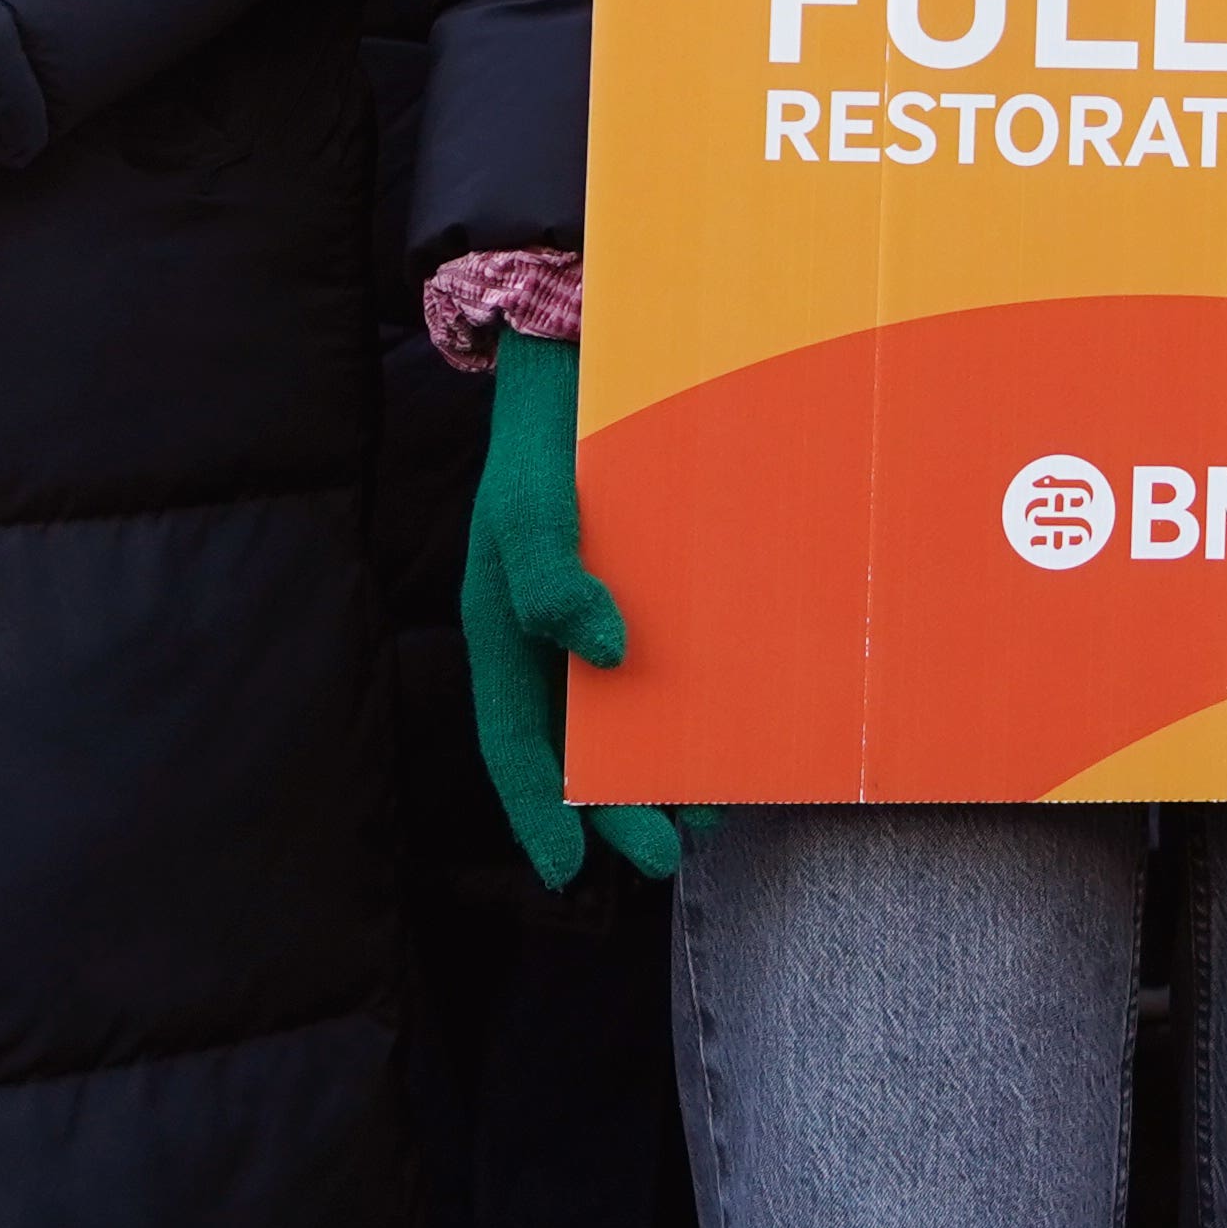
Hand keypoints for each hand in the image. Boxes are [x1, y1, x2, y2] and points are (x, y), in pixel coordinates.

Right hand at [461, 329, 675, 890]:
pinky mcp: (641, 586)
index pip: (513, 742)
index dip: (538, 811)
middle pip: (573, 744)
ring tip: (706, 811)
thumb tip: (608, 655)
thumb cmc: (544, 437)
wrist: (581, 357)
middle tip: (667, 853)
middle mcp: (545, 634)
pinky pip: (660, 661)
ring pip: (618, 712)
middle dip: (612, 805)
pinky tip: (725, 722)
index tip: (570, 870)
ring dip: (652, 765)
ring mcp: (593, 611)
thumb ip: (551, 576)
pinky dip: (683, 703)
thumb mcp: (532, 504)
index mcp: (501, 631)